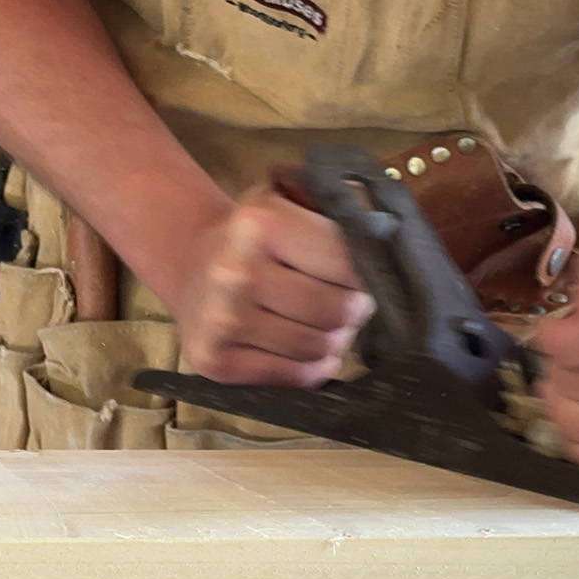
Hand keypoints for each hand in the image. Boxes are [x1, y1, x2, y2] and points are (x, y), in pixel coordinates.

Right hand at [170, 184, 373, 385]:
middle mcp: (235, 273)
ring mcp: (221, 321)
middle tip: (347, 305)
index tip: (363, 276)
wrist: (190, 266)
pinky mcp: (214, 360)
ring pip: (318, 347)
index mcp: (259, 224)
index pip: (347, 263)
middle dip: (353, 311)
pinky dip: (312, 368)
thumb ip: (339, 207)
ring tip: (325, 326)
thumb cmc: (254, 237)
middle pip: (337, 310)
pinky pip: (293, 376)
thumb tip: (388, 231)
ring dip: (334, 341)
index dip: (367, 275)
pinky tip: (307, 352)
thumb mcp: (288, 202)